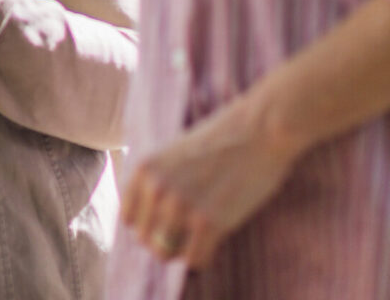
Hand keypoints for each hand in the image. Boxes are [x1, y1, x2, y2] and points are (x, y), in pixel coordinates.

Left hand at [120, 91, 297, 268]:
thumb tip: (150, 226)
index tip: (171, 215)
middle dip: (168, 237)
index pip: (129, 219)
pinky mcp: (208, 222)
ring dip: (185, 246)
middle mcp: (156, 188)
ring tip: (204, 227)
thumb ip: (158, 183)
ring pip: (167, 254)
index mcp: (145, 168)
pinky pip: (195, 260)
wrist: (261, 128)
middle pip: (147, 241)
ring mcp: (180, 206)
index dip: (151, 221)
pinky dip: (205, 254)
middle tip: (192, 223)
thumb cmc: (223, 140)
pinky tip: (218, 233)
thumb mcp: (175, 154)